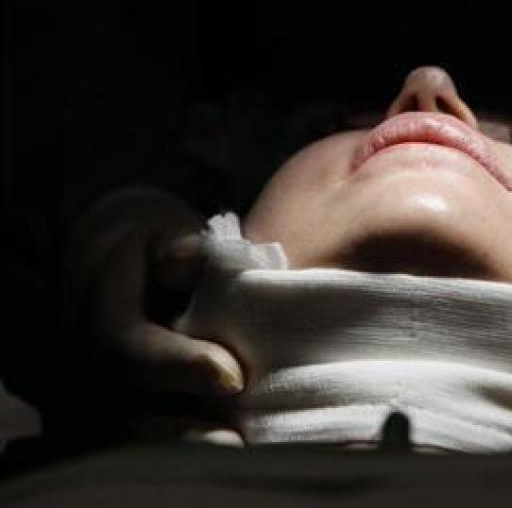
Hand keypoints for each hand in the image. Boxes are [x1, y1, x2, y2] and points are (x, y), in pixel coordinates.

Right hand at [73, 188, 244, 443]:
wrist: (120, 269)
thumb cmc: (153, 249)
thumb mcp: (160, 231)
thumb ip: (175, 243)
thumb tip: (185, 261)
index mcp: (101, 323)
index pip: (132, 354)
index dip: (180, 366)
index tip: (233, 375)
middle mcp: (101, 373)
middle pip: (131, 415)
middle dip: (182, 431)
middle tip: (233, 439)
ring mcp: (118, 402)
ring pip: (145, 439)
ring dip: (191, 448)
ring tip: (237, 449)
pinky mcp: (142, 417)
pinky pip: (163, 439)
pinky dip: (196, 445)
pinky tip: (241, 445)